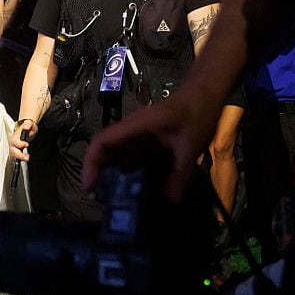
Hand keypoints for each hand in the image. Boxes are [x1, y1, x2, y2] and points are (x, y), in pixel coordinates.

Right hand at [8, 118, 37, 159]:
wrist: (27, 128)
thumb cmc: (28, 127)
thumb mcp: (29, 124)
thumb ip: (28, 124)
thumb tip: (26, 127)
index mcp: (15, 135)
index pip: (14, 140)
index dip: (19, 143)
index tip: (26, 144)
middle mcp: (13, 142)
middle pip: (12, 149)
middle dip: (19, 154)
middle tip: (26, 157)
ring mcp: (14, 147)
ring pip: (13, 154)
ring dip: (19, 157)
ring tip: (27, 158)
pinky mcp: (15, 150)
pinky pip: (15, 156)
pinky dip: (19, 158)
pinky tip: (25, 158)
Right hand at [81, 96, 212, 203]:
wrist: (205, 94)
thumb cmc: (196, 112)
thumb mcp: (191, 145)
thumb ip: (180, 173)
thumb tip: (170, 200)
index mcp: (135, 126)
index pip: (102, 141)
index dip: (91, 162)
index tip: (89, 185)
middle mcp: (131, 129)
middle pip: (104, 149)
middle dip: (98, 172)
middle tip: (101, 198)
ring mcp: (137, 133)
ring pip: (116, 153)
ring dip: (112, 173)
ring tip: (116, 197)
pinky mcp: (146, 138)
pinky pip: (130, 155)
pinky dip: (127, 170)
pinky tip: (135, 186)